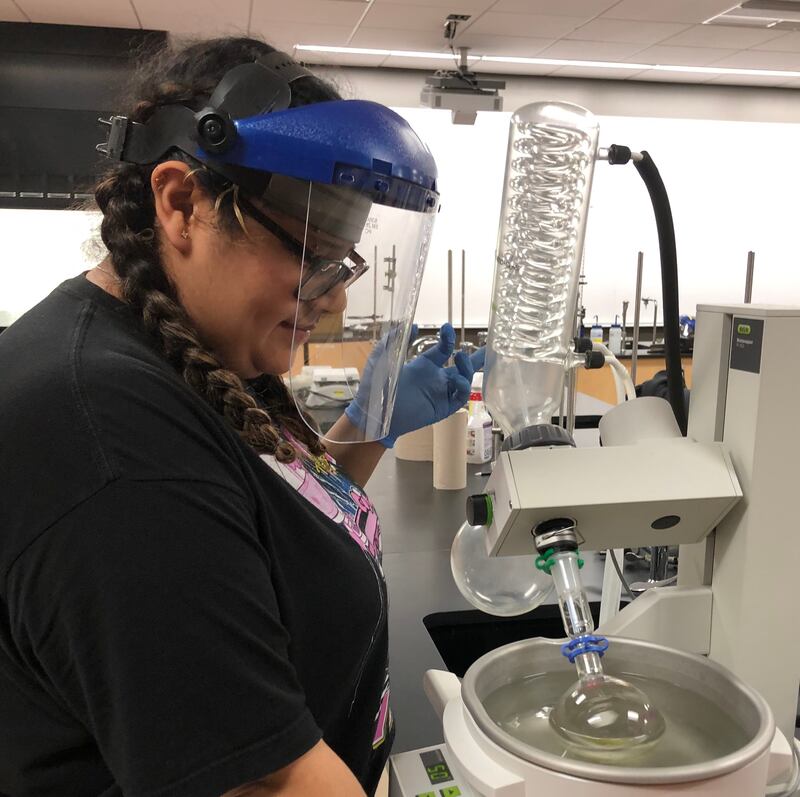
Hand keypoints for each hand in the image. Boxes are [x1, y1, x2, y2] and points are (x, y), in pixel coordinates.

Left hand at [346, 323, 484, 447]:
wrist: (373, 414)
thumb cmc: (375, 387)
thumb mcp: (382, 358)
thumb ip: (395, 340)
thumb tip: (413, 326)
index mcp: (423, 366)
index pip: (443, 350)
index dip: (448, 338)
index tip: (446, 328)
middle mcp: (435, 379)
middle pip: (462, 367)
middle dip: (476, 358)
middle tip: (489, 347)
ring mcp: (440, 394)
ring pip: (465, 380)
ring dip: (467, 368)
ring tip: (459, 358)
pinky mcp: (442, 408)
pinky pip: (460, 397)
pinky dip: (463, 386)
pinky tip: (456, 378)